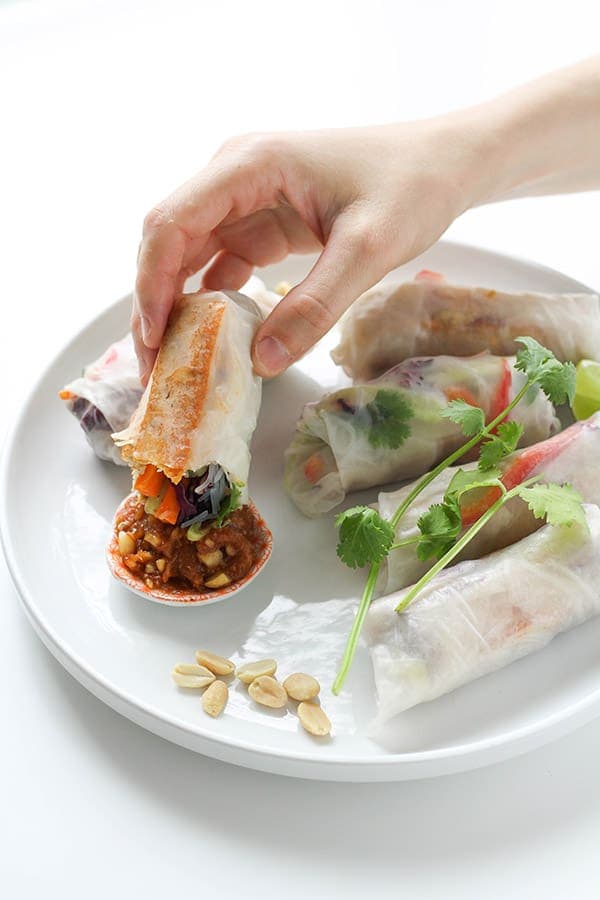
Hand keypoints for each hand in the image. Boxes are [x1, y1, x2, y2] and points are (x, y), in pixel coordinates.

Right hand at [132, 120, 488, 381]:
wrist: (445, 164)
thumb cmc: (412, 186)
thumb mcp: (368, 249)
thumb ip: (315, 305)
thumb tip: (261, 362)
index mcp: (248, 166)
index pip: (172, 224)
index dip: (151, 284)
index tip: (152, 340)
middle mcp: (234, 178)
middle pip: (169, 242)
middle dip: (155, 305)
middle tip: (155, 368)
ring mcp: (246, 201)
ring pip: (189, 257)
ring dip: (177, 308)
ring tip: (174, 364)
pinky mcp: (263, 224)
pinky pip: (221, 266)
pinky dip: (212, 304)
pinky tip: (213, 342)